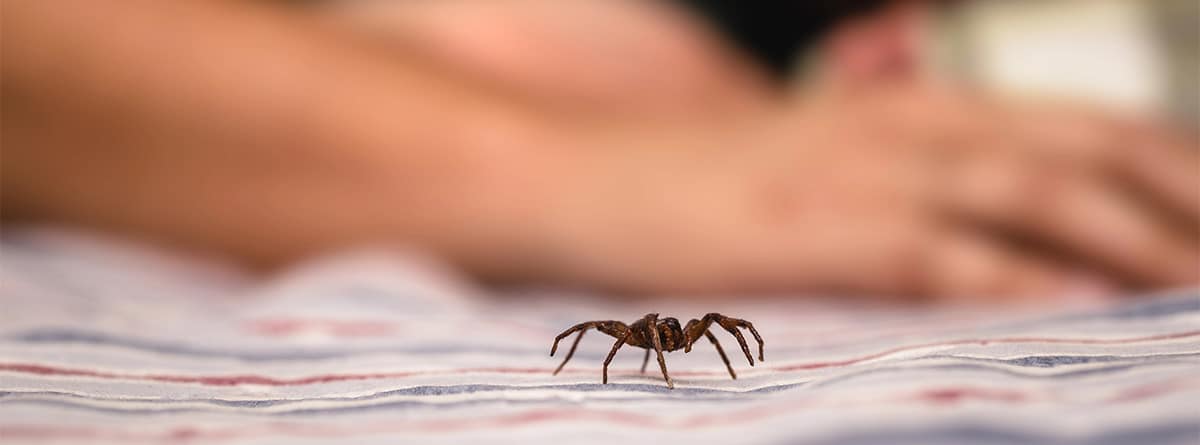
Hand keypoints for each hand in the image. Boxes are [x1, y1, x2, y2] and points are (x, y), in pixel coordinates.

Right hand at [530, 86, 1198, 301]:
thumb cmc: (705, 182)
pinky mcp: (809, 232)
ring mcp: (855, 175)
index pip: (1079, 125)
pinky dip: (1014, 282)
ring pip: (1028, 194)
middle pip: (1080, 151)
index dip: (1172, 166)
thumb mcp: (821, 163)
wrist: (582, 178)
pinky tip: (1074, 311)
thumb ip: (909, 176)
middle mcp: (901, 126)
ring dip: (1129, 243)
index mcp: (912, 107)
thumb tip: (1001, 235)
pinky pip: (933, 254)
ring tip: (1198, 293)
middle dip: (1179, 205)